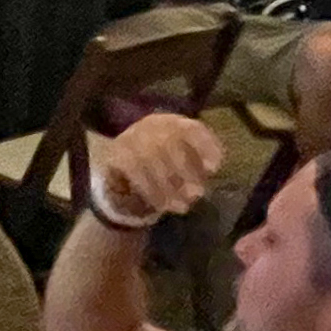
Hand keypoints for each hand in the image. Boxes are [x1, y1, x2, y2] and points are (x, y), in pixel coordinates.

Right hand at [89, 109, 226, 223]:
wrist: (125, 179)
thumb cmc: (164, 169)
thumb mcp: (185, 165)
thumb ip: (198, 166)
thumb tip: (211, 170)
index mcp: (172, 123)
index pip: (191, 128)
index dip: (205, 147)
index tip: (214, 169)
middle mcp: (150, 125)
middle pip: (170, 141)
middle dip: (187, 170)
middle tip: (197, 194)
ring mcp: (130, 138)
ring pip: (151, 157)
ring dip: (169, 186)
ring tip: (182, 206)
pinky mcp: (116, 155)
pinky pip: (135, 172)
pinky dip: (151, 191)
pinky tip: (162, 206)